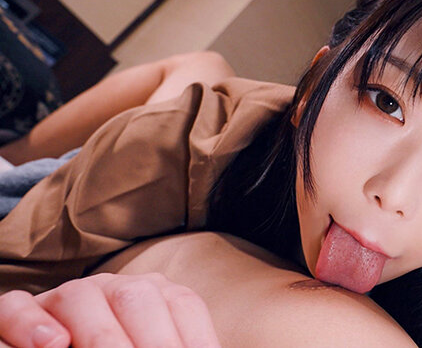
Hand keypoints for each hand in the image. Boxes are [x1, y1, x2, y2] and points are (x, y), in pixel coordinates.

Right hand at [0, 273, 220, 347]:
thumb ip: (175, 344)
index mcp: (156, 297)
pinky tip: (52, 346)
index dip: (195, 338)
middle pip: (137, 298)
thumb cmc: (126, 342)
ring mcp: (67, 297)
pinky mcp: (21, 312)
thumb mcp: (151, 345)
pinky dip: (30, 323)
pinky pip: (17, 305)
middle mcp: (115, 289)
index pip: (183, 305)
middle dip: (151, 342)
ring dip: (99, 336)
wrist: (74, 341)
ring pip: (80, 297)